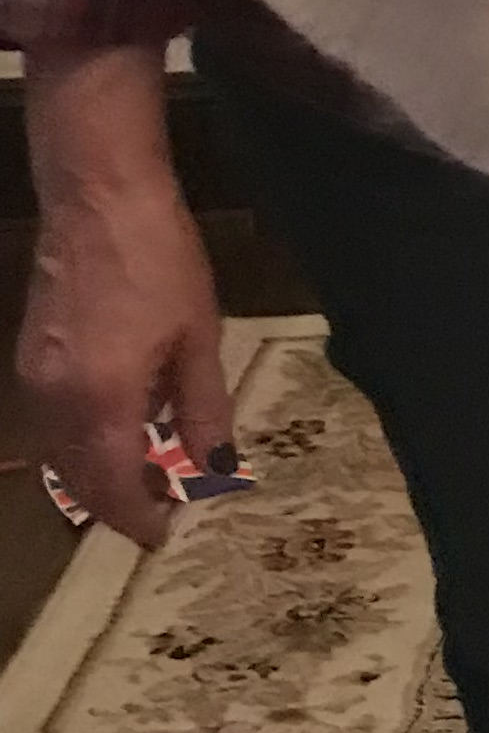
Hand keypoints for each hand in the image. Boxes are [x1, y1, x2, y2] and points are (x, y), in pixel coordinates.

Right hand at [13, 45, 229, 546]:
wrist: (100, 198)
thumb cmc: (161, 262)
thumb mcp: (198, 338)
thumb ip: (201, 410)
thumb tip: (212, 469)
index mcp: (101, 402)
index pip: (113, 488)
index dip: (138, 517)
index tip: (166, 534)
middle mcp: (56, 401)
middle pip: (78, 479)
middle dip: (116, 503)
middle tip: (159, 512)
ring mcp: (34, 378)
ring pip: (60, 454)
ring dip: (97, 476)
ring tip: (147, 476)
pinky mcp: (30, 356)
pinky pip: (53, 423)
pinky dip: (82, 442)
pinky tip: (121, 430)